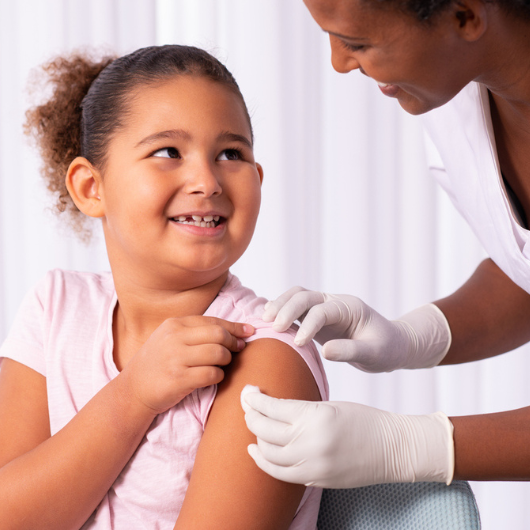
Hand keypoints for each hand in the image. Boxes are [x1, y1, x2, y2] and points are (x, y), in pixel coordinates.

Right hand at [122, 316, 253, 414]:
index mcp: (174, 325)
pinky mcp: (179, 380)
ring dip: (226, 360)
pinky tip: (213, 377)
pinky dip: (218, 376)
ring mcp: (176, 359)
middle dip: (233, 342)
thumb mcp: (169, 338)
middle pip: (218, 334)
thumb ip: (195, 332)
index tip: (248, 332)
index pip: (212, 321)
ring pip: (218, 353)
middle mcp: (174, 338)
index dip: (234, 327)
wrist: (133, 390)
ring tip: (222, 364)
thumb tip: (232, 331)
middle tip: (238, 349)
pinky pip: (211, 374)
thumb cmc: (157, 363)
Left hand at [242, 387, 453, 488]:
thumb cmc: (363, 419)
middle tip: (247, 404)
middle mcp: (310, 443)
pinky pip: (280, 473)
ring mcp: (312, 465)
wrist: (392, 448)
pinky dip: (264, 461)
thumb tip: (269, 408)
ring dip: (255, 436)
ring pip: (268, 453)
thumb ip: (300, 410)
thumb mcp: (330, 405)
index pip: (272, 407)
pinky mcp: (315, 481)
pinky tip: (256, 450)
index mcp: (315, 416)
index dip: (254, 398)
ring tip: (251, 423)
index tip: (248, 391)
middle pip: (264, 429)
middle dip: (250, 414)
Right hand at [263, 287, 449, 371]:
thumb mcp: (375, 354)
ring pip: (296, 296)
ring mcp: (324, 307)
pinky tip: (268, 322)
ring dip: (279, 305)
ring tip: (264, 320)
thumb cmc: (386, 349)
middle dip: (287, 309)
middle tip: (273, 328)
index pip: (322, 310)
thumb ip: (351, 351)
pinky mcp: (316, 317)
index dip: (308, 324)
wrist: (391, 345)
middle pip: (304, 295)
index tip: (298, 343)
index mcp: (349, 307)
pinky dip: (281, 311)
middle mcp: (334, 302)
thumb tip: (325, 351)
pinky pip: (295, 308)